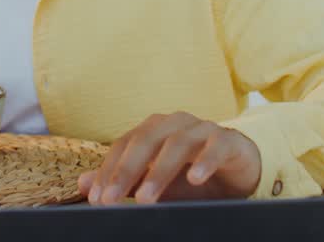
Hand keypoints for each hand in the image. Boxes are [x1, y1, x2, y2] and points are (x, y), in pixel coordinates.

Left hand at [78, 112, 261, 204]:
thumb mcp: (156, 182)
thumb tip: (84, 184)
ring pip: (178, 143)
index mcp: (154, 129)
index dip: (108, 170)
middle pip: (146, 140)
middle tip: (113, 199)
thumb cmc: (192, 174)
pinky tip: (194, 179)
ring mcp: (203, 128)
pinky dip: (205, 161)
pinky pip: (216, 146)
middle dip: (126, 171)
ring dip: (159, 172)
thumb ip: (125, 181)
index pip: (124, 145)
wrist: (239, 171)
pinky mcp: (229, 140)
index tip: (96, 198)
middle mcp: (175, 123)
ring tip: (146, 198)